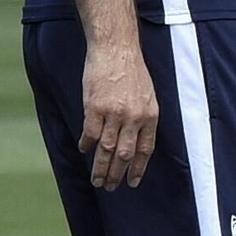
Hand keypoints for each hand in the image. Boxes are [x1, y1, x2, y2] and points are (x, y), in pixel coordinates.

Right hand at [79, 41, 158, 190]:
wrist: (116, 48)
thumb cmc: (132, 69)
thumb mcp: (147, 94)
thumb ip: (143, 117)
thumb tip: (135, 140)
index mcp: (150, 114)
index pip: (145, 149)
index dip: (138, 168)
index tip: (132, 182)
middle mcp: (134, 117)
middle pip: (125, 154)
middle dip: (117, 174)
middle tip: (109, 186)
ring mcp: (114, 113)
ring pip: (107, 149)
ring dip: (100, 167)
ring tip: (96, 180)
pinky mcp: (95, 108)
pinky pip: (90, 134)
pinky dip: (86, 145)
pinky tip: (84, 150)